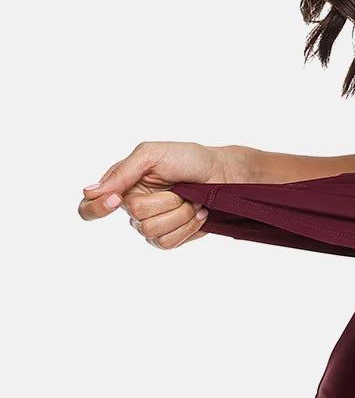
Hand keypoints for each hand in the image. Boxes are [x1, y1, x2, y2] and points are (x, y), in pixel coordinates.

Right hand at [78, 141, 232, 249]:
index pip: (90, 207)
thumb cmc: (188, 158)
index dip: (97, 208)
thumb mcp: (151, 154)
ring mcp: (150, 225)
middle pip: (135, 215)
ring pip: (152, 231)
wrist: (223, 173)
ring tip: (190, 199)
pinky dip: (187, 226)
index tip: (117, 200)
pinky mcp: (169, 238)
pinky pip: (167, 243)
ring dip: (179, 213)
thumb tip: (88, 191)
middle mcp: (132, 208)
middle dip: (164, 200)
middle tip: (179, 187)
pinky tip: (197, 213)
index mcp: (122, 186)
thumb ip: (121, 172)